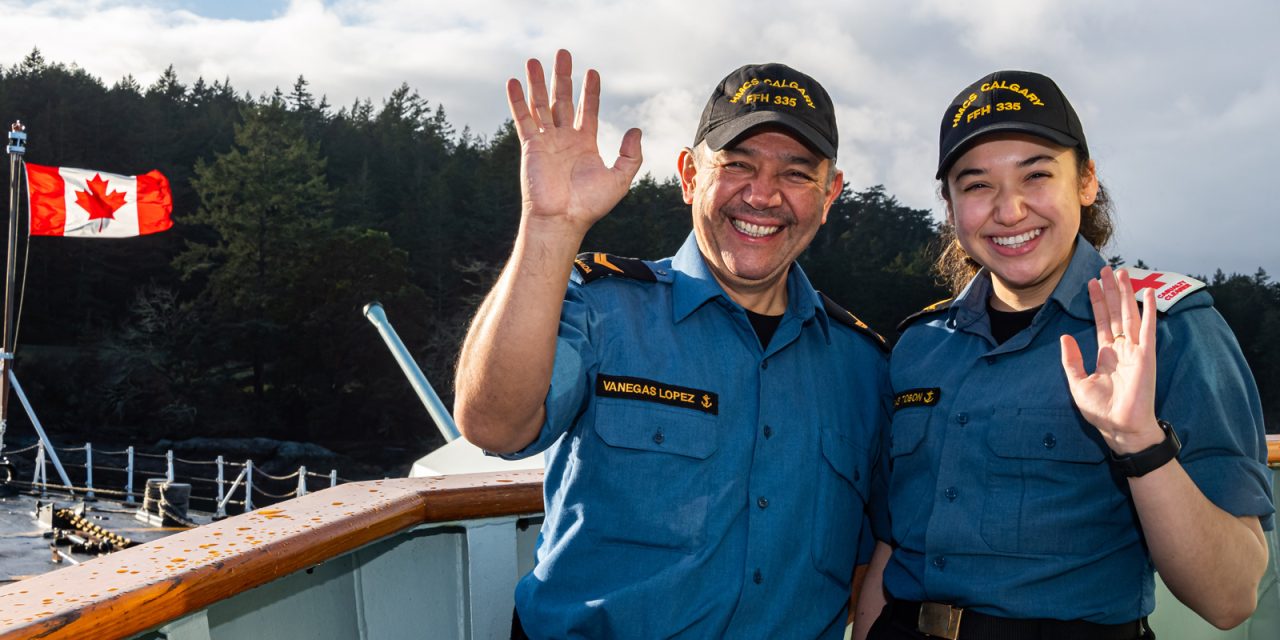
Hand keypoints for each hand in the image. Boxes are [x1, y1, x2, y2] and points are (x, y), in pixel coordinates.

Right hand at [507, 49, 642, 232]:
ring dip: (537, 82)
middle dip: (563, 77)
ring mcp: (546, 141)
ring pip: (541, 105)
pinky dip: (518, 100)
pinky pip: (523, 119)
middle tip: (563, 54)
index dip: (590, 91)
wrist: (562, 219)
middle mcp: (565, 139)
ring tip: (534, 59)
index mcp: (585, 144)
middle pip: (563, 100)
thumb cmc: (590, 205)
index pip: (588, 110)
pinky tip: (514, 82)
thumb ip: (631, 155)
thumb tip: (636, 129)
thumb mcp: (620, 179)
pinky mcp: (530, 146)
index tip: (591, 72)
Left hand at [1059, 267, 1162, 453]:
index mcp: (1106, 355)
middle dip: (1111, 291)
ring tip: (1122, 273)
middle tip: (1106, 269)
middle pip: (1116, 313)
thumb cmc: (1102, 411)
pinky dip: (1149, 312)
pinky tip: (1148, 294)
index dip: (1097, 303)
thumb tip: (1065, 336)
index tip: (1091, 284)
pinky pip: (1148, 330)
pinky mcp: (1146, 356)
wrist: (1120, 428)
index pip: (1101, 322)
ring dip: (1127, 294)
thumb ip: (1071, 360)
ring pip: (1130, 315)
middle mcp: (1122, 349)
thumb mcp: (1077, 383)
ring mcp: (1135, 351)